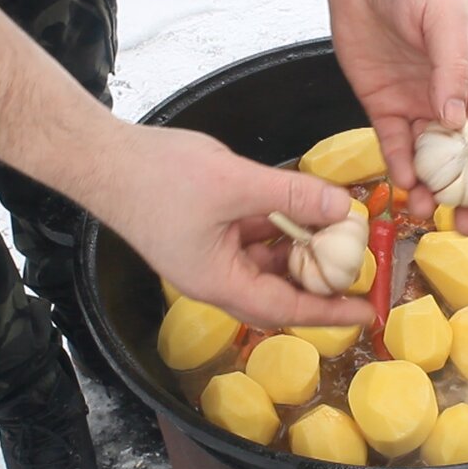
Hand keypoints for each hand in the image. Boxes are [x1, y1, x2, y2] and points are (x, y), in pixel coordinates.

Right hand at [98, 125, 375, 327]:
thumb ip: (292, 196)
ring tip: (339, 231)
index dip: (329, 310)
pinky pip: (254, 235)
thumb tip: (342, 207)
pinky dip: (280, 224)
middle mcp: (216, 276)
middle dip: (320, 278)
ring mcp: (211, 253)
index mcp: (218, 282)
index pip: (285, 309)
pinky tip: (303, 206)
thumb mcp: (236, 184)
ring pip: (268, 259)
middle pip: (279, 289)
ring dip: (302, 246)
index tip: (365, 310)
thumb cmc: (156, 177)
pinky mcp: (207, 230)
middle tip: (360, 266)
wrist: (102, 157)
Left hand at [327, 0, 467, 232]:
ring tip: (430, 214)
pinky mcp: (384, 109)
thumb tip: (455, 120)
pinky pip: (395, 147)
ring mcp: (418, 107)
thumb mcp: (446, 19)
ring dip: (433, 189)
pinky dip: (400, 168)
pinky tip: (403, 186)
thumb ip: (452, 69)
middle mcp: (453, 98)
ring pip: (431, 160)